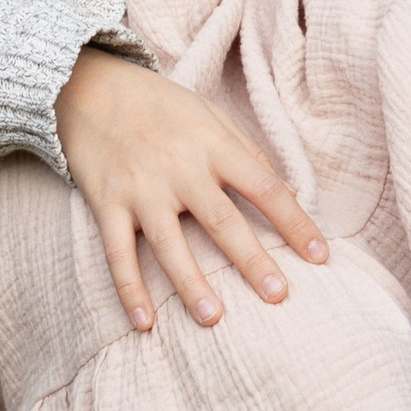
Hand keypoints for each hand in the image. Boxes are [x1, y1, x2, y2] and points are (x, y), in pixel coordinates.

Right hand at [55, 46, 326, 333]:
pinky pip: (117, 253)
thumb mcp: (210, 116)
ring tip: (214, 319)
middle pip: (221, 220)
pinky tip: (144, 321)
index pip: (264, 186)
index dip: (294, 221)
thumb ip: (246, 153)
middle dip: (252, 260)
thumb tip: (289, 192)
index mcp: (213, 144)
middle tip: (278, 295)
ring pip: (168, 244)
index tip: (320, 255)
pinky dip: (129, 289)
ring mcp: (140, 188)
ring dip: (191, 284)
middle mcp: (179, 167)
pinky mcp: (106, 203)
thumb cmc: (162, 106)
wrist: (91, 88)